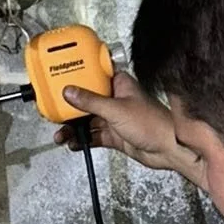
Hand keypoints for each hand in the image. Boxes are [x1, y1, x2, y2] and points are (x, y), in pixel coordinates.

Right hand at [56, 72, 206, 185]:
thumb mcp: (116, 110)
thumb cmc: (153, 123)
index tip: (59, 77)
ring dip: (74, 127)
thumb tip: (69, 92)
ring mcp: (115, 118)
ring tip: (61, 133)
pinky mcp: (115, 135)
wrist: (169, 149)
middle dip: (70, 107)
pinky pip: (93, 135)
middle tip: (54, 111)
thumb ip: (91, 102)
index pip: (93, 74)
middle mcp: (115, 99)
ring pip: (88, 120)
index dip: (77, 75)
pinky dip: (82, 139)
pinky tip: (73, 142)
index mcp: (119, 84)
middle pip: (86, 99)